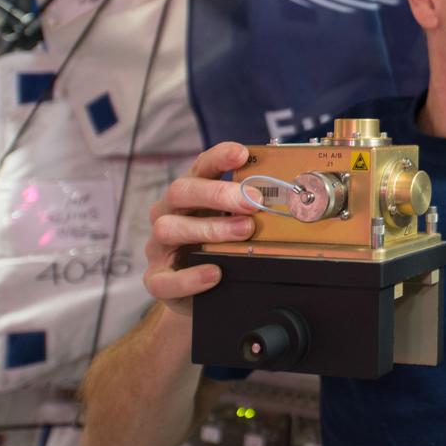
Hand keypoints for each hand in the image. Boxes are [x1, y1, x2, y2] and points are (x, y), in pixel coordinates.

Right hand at [144, 142, 258, 316]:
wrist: (200, 291)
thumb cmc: (218, 247)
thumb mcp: (233, 221)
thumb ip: (249, 209)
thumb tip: (288, 198)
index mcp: (190, 194)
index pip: (200, 167)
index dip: (219, 157)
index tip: (242, 154)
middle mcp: (169, 214)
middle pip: (180, 191)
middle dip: (218, 193)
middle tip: (253, 201)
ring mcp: (159, 247)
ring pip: (169, 229)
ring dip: (210, 229)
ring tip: (244, 232)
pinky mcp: (157, 279)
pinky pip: (165, 279)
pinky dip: (190, 277)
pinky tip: (215, 273)